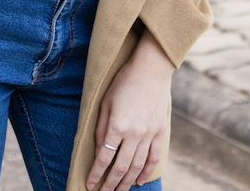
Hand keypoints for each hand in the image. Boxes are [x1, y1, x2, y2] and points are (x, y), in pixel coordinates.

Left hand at [85, 29, 174, 190]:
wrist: (150, 70)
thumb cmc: (123, 82)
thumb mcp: (105, 102)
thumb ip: (101, 128)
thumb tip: (99, 152)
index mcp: (117, 125)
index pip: (104, 158)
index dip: (96, 174)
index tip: (89, 185)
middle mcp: (133, 134)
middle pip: (120, 167)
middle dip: (110, 184)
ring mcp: (148, 134)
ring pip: (136, 166)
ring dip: (127, 182)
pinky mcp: (159, 132)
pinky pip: (153, 158)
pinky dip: (146, 171)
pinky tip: (139, 180)